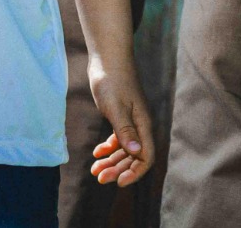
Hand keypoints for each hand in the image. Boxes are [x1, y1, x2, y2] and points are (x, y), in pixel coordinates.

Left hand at [88, 61, 153, 186]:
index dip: (135, 172)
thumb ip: (125, 130)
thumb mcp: (115, 106)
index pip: (146, 157)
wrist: (107, 58)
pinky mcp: (120, 115)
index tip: (119, 182)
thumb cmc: (112, 79)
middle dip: (118, 169)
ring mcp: (130, 121)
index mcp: (143, 125)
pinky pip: (118, 138)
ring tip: (95, 171)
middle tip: (100, 178)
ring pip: (124, 149)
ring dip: (111, 161)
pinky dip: (108, 147)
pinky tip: (96, 153)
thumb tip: (137, 154)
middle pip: (133, 156)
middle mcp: (140, 126)